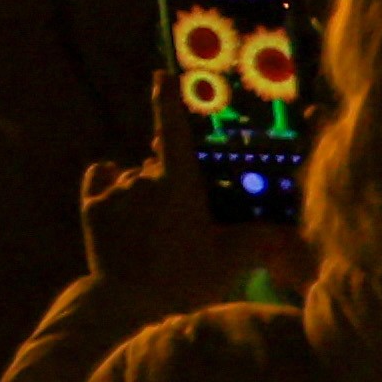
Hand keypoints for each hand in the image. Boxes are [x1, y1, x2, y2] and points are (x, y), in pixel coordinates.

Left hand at [82, 69, 303, 302]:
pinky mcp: (91, 206)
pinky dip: (111, 185)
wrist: (133, 306)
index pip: (173, 133)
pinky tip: (122, 202)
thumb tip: (290, 232)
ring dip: (142, 191)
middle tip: (180, 215)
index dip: (168, 101)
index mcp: (178, 186)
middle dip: (168, 180)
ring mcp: (114, 192)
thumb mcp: (231, 259)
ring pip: (131, 177)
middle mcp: (143, 180)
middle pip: (157, 166)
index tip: (162, 75)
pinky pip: (101, 179)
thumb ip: (258, 238)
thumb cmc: (188, 281)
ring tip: (153, 229)